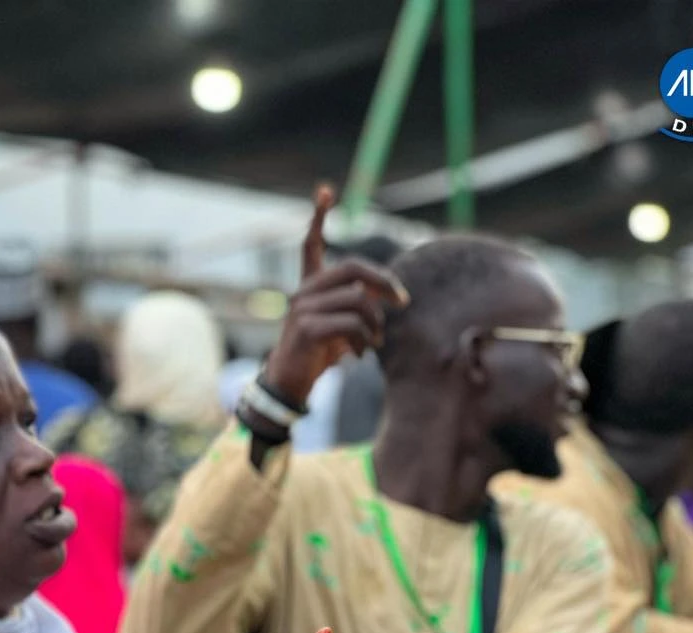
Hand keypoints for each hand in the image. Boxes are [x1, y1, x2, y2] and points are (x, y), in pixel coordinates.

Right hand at [261, 185, 409, 408]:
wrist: (289, 384)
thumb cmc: (318, 355)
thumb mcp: (340, 327)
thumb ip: (358, 306)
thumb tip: (390, 297)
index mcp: (309, 286)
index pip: (310, 244)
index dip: (318, 217)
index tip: (325, 190)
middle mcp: (303, 291)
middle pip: (352, 267)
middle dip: (384, 282)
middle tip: (402, 302)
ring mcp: (302, 308)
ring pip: (358, 299)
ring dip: (376, 323)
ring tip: (375, 342)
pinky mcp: (307, 328)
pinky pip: (350, 323)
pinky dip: (363, 340)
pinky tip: (359, 355)